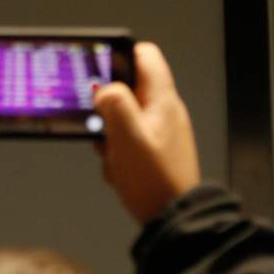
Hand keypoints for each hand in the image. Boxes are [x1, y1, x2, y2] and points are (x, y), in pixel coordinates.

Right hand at [94, 42, 200, 224]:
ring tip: (114, 153)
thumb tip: (104, 89)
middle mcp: (164, 111)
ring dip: (110, 133)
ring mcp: (160, 131)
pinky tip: (120, 168)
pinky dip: (118, 151)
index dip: (119, 55)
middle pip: (127, 88)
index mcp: (162, 99)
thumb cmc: (156, 181)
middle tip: (103, 125)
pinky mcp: (154, 151)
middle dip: (107, 106)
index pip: (144, 54)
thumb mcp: (128, 136)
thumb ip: (114, 103)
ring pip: (124, 116)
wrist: (174, 220)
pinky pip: (127, 140)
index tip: (99, 69)